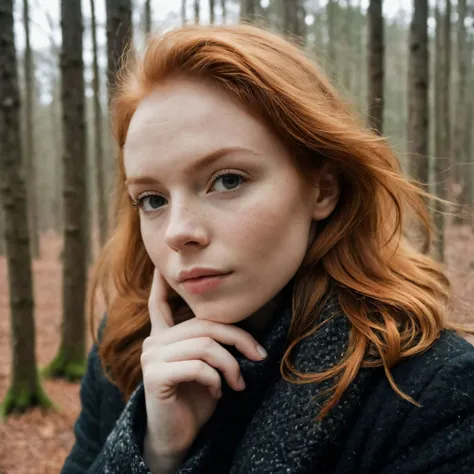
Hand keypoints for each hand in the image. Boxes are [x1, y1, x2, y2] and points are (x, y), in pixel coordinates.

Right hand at [142, 268, 266, 462]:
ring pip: (205, 345)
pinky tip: (217, 392)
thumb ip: (211, 343)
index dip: (160, 285)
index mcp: (164, 336)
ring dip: (231, 365)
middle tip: (260, 356)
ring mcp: (151, 356)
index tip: (162, 266)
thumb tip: (242, 332)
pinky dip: (216, 379)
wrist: (178, 437)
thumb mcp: (208, 365)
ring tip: (238, 383)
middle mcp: (154, 341)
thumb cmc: (196, 399)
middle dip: (239, 338)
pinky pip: (197, 366)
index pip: (159, 304)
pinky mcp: (154, 375)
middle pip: (205, 325)